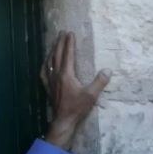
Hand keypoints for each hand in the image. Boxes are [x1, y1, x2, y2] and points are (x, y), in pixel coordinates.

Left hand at [40, 31, 110, 149]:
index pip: (68, 54)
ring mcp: (51, 80)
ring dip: (52, 50)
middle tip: (61, 32)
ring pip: (49, 61)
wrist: (63, 120)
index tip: (70, 33)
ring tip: (54, 42)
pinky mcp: (48, 87)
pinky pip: (44, 71)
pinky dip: (45, 63)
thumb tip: (108, 70)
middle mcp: (57, 74)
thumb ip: (100, 82)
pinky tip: (46, 62)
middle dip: (60, 43)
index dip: (69, 43)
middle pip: (57, 54)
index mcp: (66, 74)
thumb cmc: (77, 108)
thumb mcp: (91, 95)